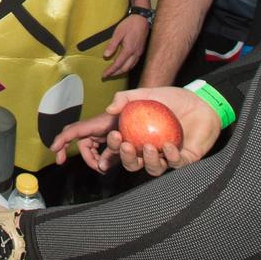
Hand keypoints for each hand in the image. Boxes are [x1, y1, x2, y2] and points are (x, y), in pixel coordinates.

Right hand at [51, 87, 219, 176]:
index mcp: (122, 128)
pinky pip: (167, 166)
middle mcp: (134, 144)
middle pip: (110, 159)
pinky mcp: (175, 161)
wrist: (203, 105)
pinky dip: (168, 157)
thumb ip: (126, 98)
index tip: (57, 152)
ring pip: (136, 167)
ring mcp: (154, 155)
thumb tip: (110, 110)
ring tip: (145, 145)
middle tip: (118, 139)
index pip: (91, 139)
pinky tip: (170, 146)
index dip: (70, 145)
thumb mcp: (146, 92)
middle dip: (108, 156)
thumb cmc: (173, 98)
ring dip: (136, 159)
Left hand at [102, 14, 148, 78]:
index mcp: (129, 50)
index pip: (118, 64)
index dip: (110, 71)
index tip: (104, 75)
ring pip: (130, 67)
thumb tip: (106, 56)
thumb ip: (112, 45)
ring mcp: (139, 53)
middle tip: (107, 76)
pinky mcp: (141, 51)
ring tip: (114, 73)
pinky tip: (123, 66)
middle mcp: (135, 53)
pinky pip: (134, 63)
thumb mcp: (118, 33)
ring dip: (121, 71)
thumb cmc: (129, 24)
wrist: (142, 19)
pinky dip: (127, 67)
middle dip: (115, 73)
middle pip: (125, 68)